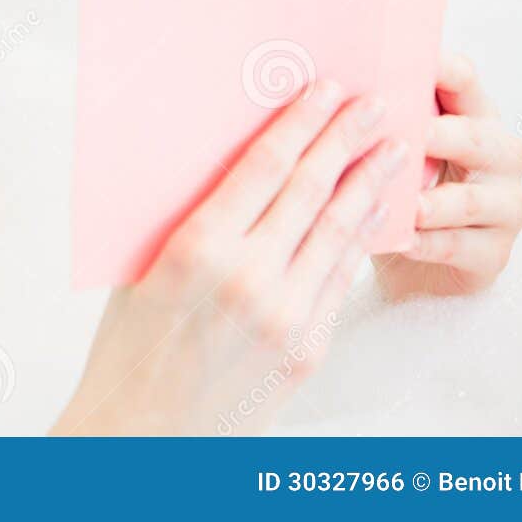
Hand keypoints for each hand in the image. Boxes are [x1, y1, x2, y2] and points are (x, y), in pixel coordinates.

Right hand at [53, 78, 401, 434]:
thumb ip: (191, 218)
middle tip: (374, 104)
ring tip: (392, 151)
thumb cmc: (129, 344)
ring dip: (370, 185)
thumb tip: (234, 163)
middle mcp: (249, 278)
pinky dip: (359, 241)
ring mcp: (286, 317)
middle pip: (313, 191)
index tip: (326, 90)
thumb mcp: (142, 267)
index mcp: (198, 248)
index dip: (302, 123)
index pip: (265, 167)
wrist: (143, 432)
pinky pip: (339, 281)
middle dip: (347, 140)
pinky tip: (373, 216)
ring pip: (339, 234)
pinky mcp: (307, 350)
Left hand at [370, 53, 521, 298]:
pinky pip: (462, 246)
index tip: (403, 60)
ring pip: (471, 199)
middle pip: (475, 136)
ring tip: (406, 204)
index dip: (440, 68)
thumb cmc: (397, 187)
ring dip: (435, 202)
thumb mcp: (390, 147)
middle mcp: (499, 154)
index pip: (464, 79)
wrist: (418, 261)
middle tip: (407, 137)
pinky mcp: (496, 251)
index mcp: (472, 115)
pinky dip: (430, 245)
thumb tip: (316, 83)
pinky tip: (403, 242)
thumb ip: (376, 117)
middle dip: (440, 135)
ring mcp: (505, 204)